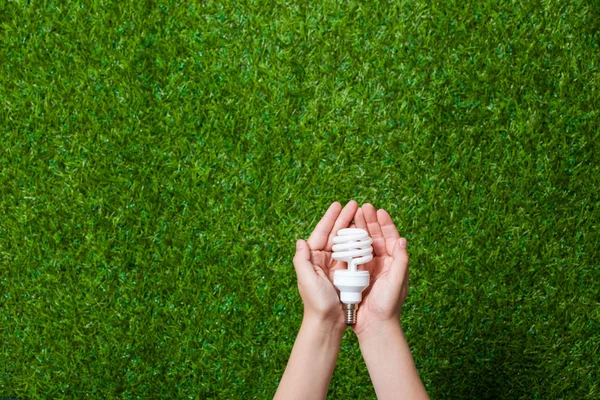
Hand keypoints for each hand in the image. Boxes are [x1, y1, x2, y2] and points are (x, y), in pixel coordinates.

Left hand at [293, 200, 358, 334]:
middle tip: (354, 204)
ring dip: (352, 227)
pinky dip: (359, 243)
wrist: (328, 324)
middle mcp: (323, 260)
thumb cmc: (316, 303)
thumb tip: (301, 241)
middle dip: (344, 218)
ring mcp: (336, 266)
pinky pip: (353, 254)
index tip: (338, 205)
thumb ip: (302, 261)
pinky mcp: (346, 274)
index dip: (329, 218)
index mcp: (312, 259)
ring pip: (345, 242)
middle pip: (334, 234)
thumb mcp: (306, 280)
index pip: (321, 233)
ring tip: (361, 214)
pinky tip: (366, 234)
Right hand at [352, 203, 408, 338]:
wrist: (374, 326)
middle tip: (363, 207)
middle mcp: (383, 263)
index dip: (385, 223)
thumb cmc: (388, 306)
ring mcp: (370, 268)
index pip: (391, 238)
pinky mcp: (358, 274)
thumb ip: (401, 262)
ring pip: (365, 243)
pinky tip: (345, 234)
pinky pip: (354, 254)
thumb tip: (402, 240)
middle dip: (370, 221)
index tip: (378, 210)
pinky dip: (350, 243)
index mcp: (395, 263)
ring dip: (360, 229)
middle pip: (376, 237)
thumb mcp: (397, 282)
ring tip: (353, 215)